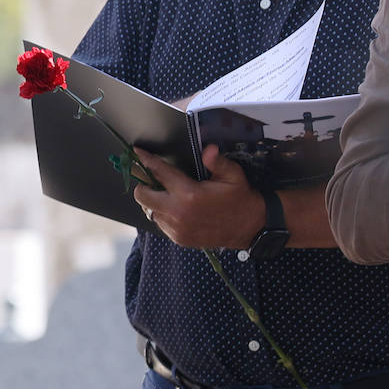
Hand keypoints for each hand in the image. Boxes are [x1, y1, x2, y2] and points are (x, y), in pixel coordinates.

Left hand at [133, 145, 262, 248]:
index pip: (159, 172)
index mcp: (189, 194)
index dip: (146, 160)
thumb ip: (217, 162)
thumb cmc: (240, 199)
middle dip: (144, 185)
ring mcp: (177, 228)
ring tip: (169, 196)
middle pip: (142, 196)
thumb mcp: (233, 176)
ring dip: (154, 201)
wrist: (250, 228)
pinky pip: (160, 223)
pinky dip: (163, 215)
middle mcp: (178, 212)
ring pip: (149, 211)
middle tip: (152, 180)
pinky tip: (177, 209)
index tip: (138, 152)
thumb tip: (208, 150)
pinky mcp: (178, 238)